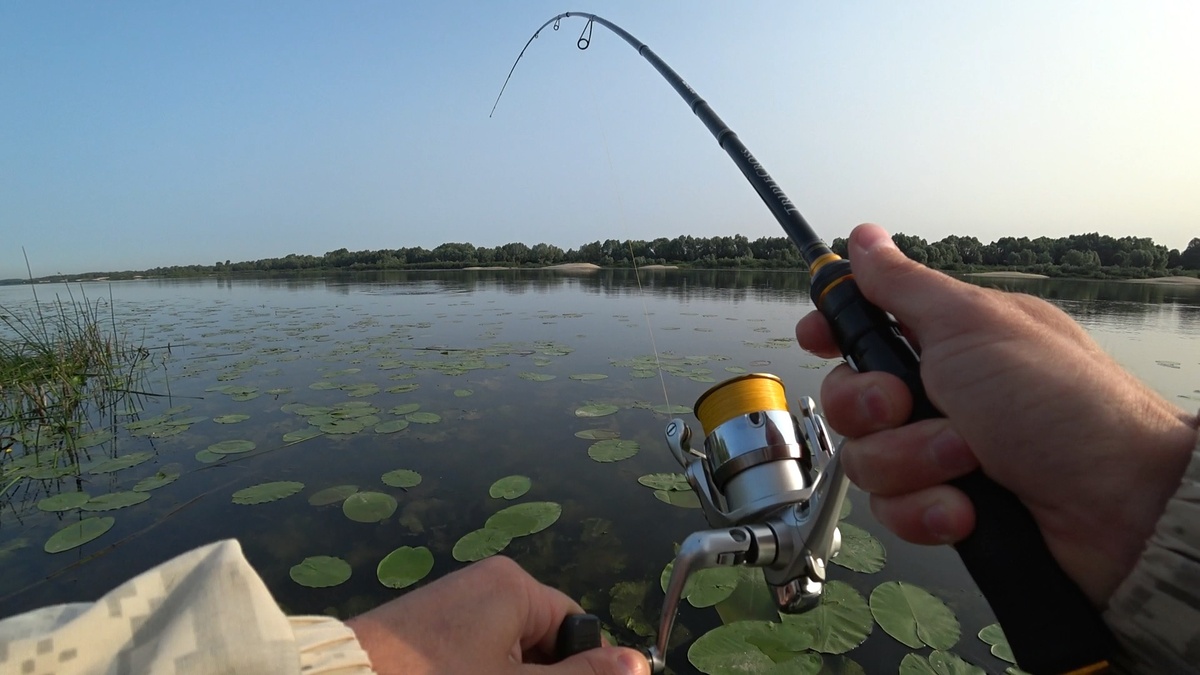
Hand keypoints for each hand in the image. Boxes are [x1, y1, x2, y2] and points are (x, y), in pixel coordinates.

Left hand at [347, 555, 647, 674]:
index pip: (574, 626)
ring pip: (504, 652)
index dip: (578, 668)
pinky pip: (470, 653)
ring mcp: (451, 604)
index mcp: (513, 586)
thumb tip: (639, 665)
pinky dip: (475, 674)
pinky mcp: (425, 627)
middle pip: (540, 640)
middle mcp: (484, 584)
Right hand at [796, 223, 1198, 606]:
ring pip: (866, 460)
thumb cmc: (1061, 403)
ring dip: (912, 463)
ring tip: (968, 462)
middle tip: (910, 405)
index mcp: (947, 340)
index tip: (818, 338)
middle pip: (849, 398)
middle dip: (872, 409)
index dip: (832, 331)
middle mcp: (940, 394)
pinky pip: (895, 510)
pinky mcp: (946, 506)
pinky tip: (967, 509)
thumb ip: (903, 286)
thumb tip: (864, 236)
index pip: (864, 326)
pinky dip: (927, 510)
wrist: (1122, 506)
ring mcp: (942, 453)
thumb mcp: (973, 325)